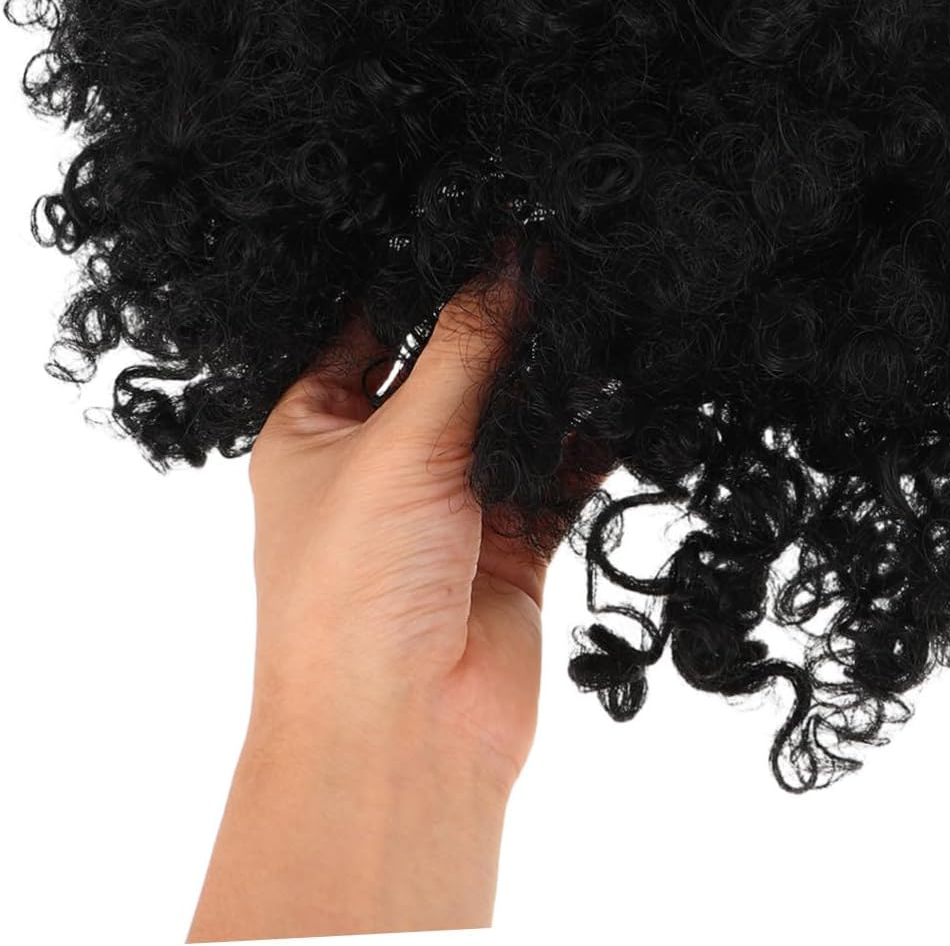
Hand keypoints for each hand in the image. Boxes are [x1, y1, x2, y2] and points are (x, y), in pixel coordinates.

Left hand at [246, 245, 559, 784]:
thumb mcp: (400, 442)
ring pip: (514, 410)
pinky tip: (627, 384)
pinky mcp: (517, 538)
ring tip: (606, 301)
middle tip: (566, 247)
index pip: (369, 325)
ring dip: (556, 370)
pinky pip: (561, 464)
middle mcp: (383, 459)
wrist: (399, 738)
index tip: (485, 217)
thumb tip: (513, 253)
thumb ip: (468, 344)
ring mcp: (453, 500)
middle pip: (454, 362)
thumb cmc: (352, 589)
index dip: (423, 274)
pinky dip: (593, 431)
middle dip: (506, 316)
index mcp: (315, 429)